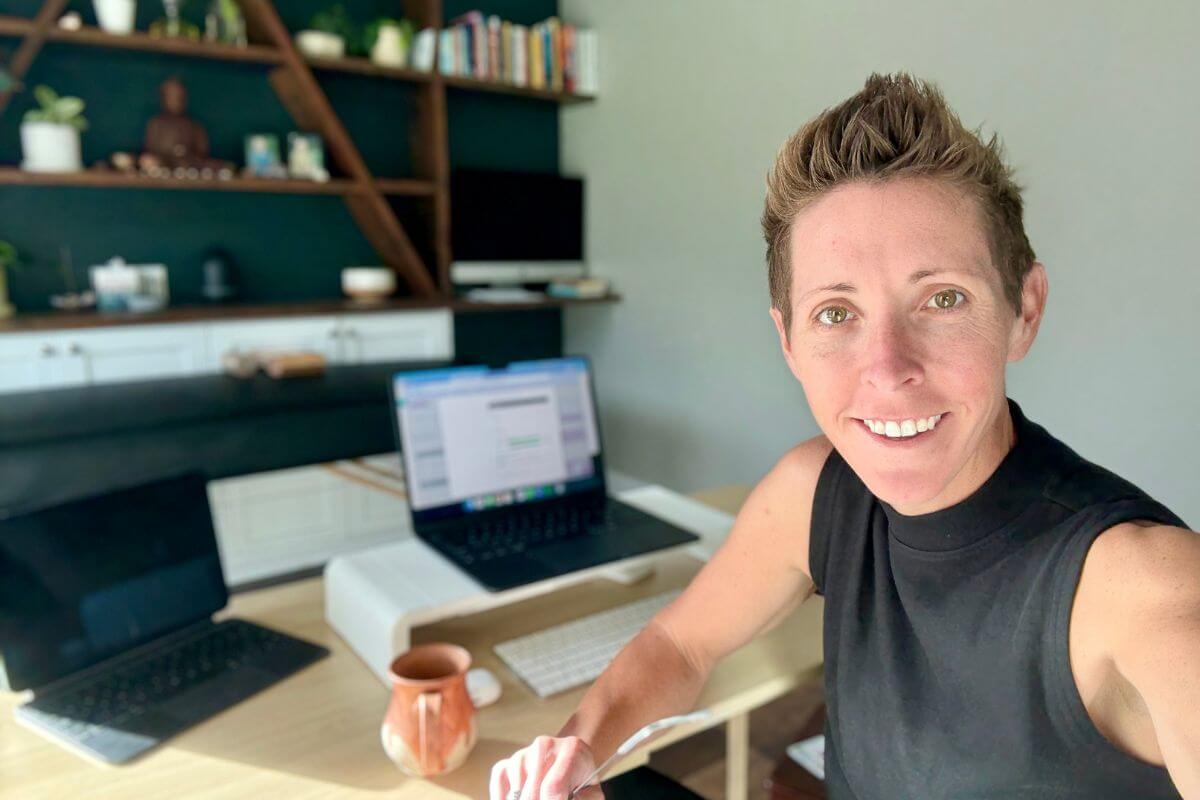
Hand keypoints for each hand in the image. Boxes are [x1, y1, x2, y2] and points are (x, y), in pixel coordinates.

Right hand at [489, 735, 604, 799]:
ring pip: (516, 788)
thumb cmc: (581, 780)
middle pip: (532, 791)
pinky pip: (498, 780)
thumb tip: (560, 799)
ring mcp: (524, 752)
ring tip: (540, 796)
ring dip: (524, 799)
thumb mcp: (592, 791)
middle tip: (547, 799)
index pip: (552, 787)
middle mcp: (545, 745)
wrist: (571, 759)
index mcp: (571, 749)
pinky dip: (501, 795)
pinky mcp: (508, 761)